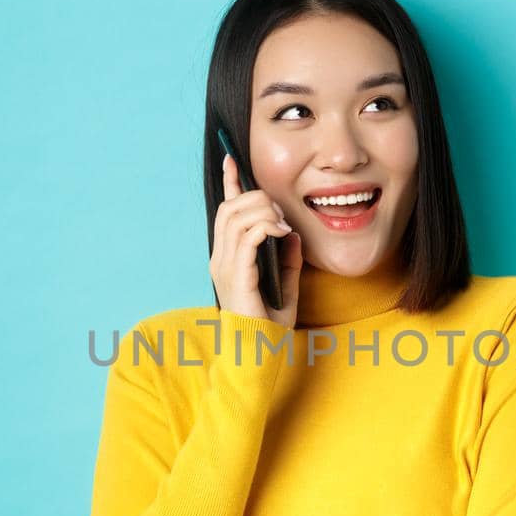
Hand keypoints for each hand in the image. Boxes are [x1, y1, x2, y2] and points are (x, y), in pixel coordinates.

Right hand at [210, 153, 301, 328]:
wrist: (259, 355)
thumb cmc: (269, 326)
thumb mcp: (286, 284)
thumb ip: (289, 258)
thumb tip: (294, 232)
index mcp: (228, 258)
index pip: (224, 212)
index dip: (229, 183)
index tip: (232, 160)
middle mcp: (221, 259)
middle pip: (230, 207)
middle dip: (257, 198)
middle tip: (281, 214)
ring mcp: (225, 267)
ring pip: (237, 217)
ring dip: (264, 212)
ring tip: (283, 225)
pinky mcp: (236, 276)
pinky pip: (247, 237)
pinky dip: (266, 227)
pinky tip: (282, 233)